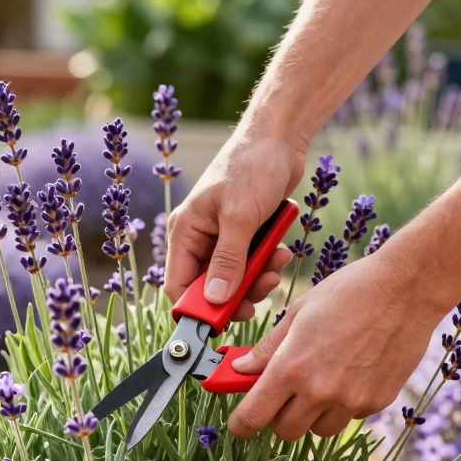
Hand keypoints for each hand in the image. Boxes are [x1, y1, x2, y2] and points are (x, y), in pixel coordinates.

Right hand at [165, 131, 307, 310]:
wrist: (279, 138)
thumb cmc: (252, 167)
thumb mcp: (240, 217)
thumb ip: (227, 261)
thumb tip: (216, 301)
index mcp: (184, 231)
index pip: (179, 285)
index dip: (197, 308)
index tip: (222, 322)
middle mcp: (198, 238)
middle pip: (209, 287)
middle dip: (236, 293)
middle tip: (261, 293)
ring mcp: (221, 237)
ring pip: (234, 279)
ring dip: (257, 279)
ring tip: (277, 265)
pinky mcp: (244, 235)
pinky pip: (251, 264)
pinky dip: (267, 263)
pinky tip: (282, 251)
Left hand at [226, 254, 446, 439]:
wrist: (406, 289)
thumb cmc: (347, 292)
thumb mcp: (298, 313)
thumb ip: (267, 349)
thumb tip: (241, 369)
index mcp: (291, 367)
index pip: (253, 417)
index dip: (241, 425)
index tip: (241, 423)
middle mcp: (320, 391)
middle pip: (285, 431)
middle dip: (278, 416)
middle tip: (284, 393)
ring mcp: (351, 400)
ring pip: (318, 430)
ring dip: (312, 415)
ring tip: (321, 380)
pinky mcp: (378, 401)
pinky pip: (349, 417)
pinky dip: (343, 405)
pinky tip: (351, 373)